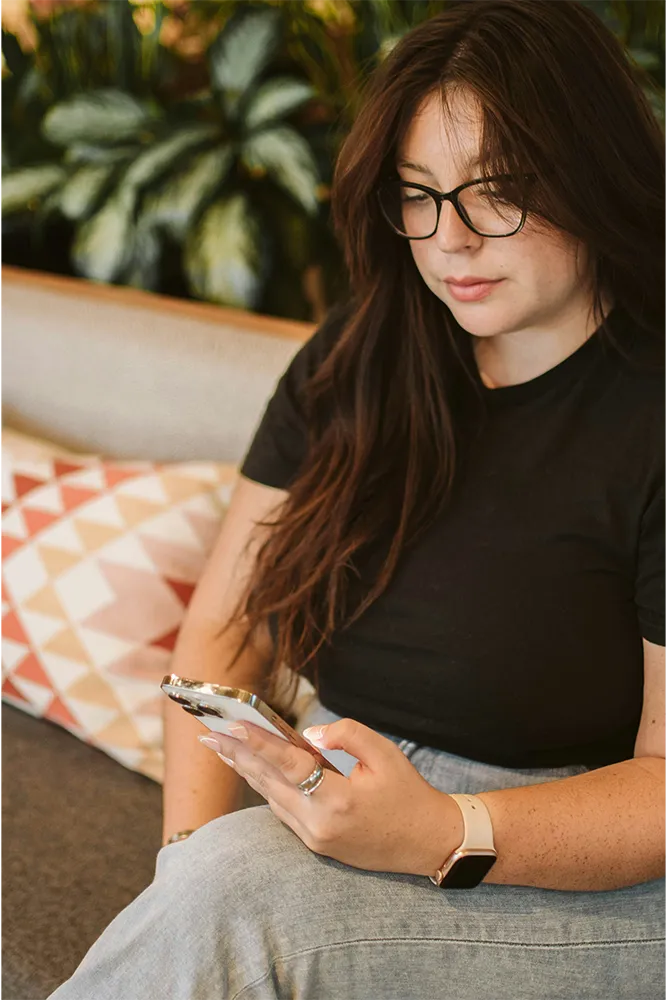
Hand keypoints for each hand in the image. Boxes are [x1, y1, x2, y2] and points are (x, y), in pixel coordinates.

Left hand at [198, 719, 462, 876]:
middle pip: (268, 782)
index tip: (230, 726)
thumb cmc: (408, 793)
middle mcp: (319, 823)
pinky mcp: (315, 844)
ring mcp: (314, 838)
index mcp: (338, 800)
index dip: (257, 744)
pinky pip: (282, 810)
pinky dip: (265, 786)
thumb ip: (346, 735)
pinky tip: (252, 769)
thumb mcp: (385, 754)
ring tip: (221, 746)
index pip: (288, 765)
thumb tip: (308, 734)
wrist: (428, 842)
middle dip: (236, 755)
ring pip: (271, 796)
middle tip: (208, 733)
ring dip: (246, 770)